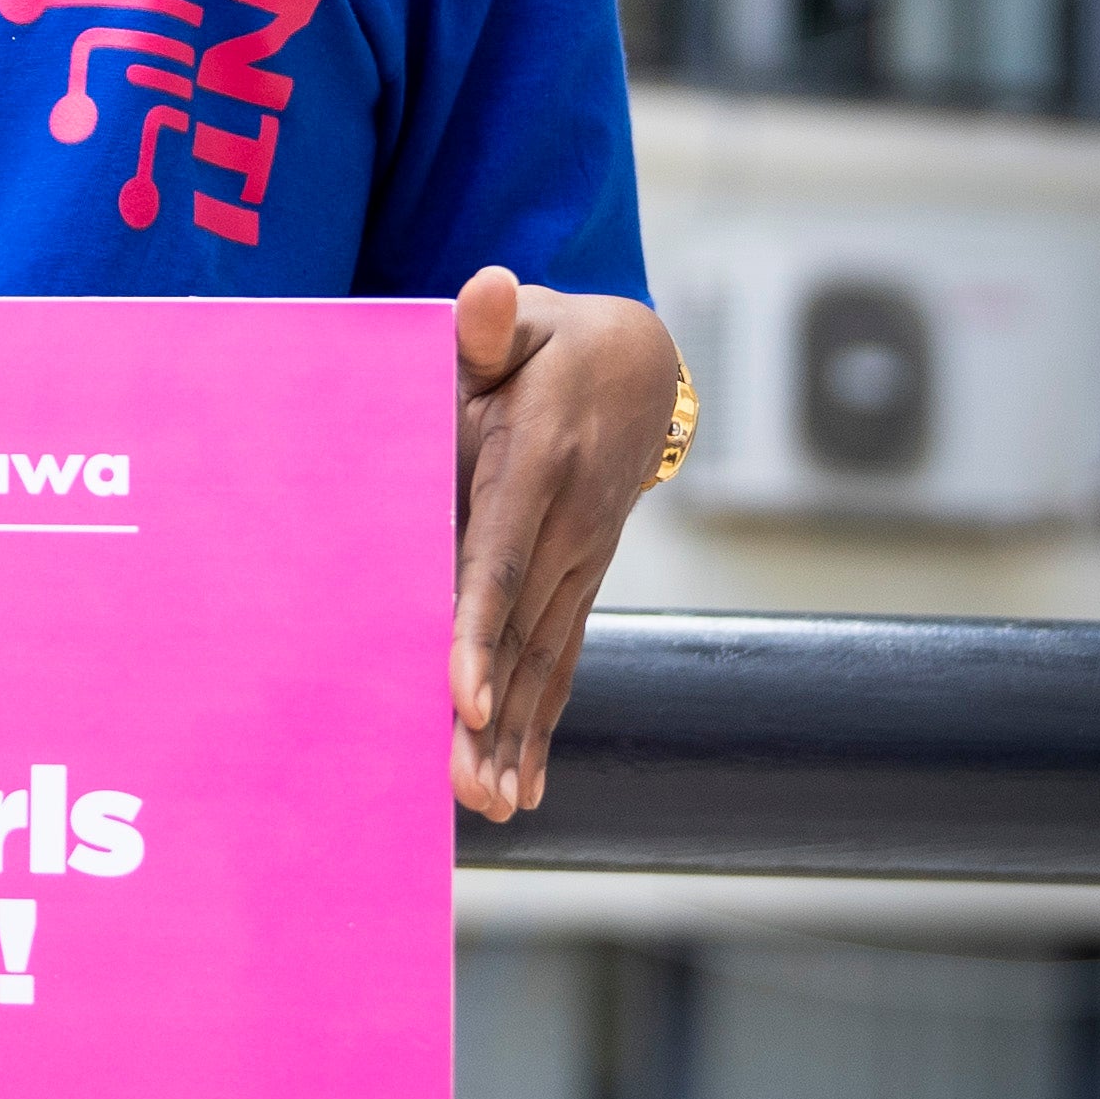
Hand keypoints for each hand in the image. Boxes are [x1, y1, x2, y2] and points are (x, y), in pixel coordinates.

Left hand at [448, 266, 682, 822]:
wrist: (640, 363)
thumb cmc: (546, 344)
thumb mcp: (519, 323)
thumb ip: (487, 324)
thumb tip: (486, 289)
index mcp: (538, 463)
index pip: (500, 559)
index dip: (478, 630)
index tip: (459, 696)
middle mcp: (568, 527)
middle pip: (521, 633)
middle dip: (492, 716)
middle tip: (462, 790)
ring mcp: (582, 562)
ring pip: (544, 661)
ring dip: (516, 738)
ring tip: (490, 808)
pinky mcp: (582, 583)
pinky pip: (562, 661)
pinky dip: (541, 726)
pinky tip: (524, 789)